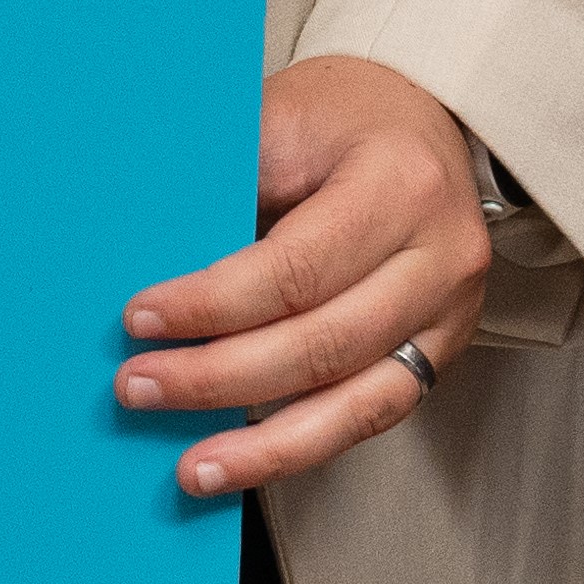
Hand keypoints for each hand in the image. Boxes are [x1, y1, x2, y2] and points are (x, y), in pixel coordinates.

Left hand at [115, 53, 492, 495]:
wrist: (419, 118)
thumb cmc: (339, 117)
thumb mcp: (282, 116)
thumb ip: (226, 182)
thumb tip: (133, 247)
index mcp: (400, 183)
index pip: (296, 268)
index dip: (212, 304)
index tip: (138, 318)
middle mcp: (440, 256)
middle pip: (322, 344)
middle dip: (220, 377)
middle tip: (138, 387)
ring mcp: (450, 314)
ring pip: (356, 403)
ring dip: (263, 444)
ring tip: (191, 467)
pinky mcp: (440, 353)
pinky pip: (370, 417)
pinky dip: (302, 445)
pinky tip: (245, 459)